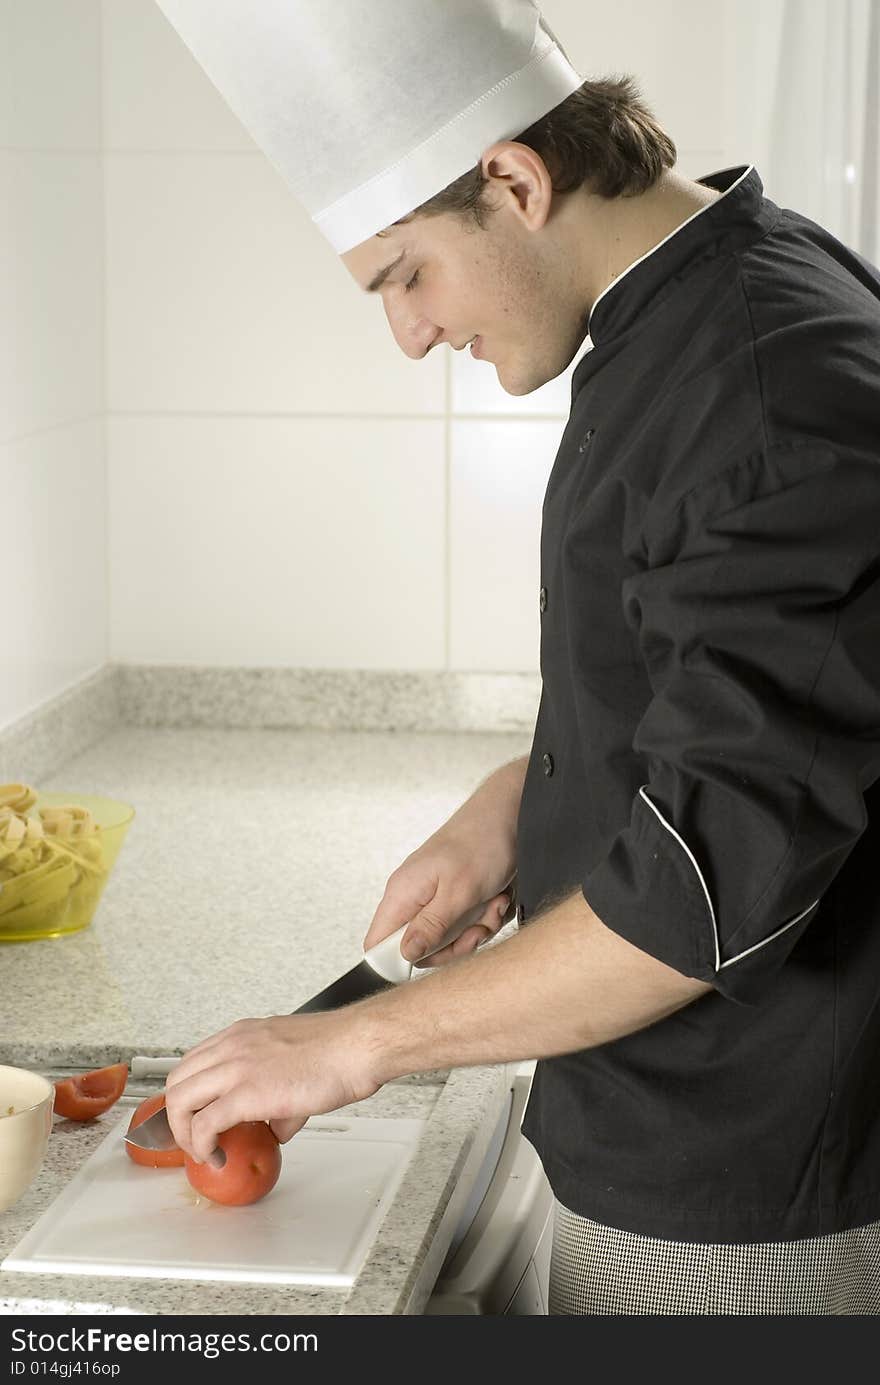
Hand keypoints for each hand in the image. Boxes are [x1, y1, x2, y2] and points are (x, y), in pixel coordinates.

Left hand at [163, 1008, 379, 1164]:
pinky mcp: (246, 1094)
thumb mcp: (293, 1060)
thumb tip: (275, 1125)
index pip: (192, 1062)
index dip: (186, 1095)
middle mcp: (232, 1046)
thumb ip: (276, 1092)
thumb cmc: (337, 1050)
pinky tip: (215, 1156)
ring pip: (180, 1101)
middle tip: (191, 1139)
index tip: (191, 1116)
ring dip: (184, 1134)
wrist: (355, 1047)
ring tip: (202, 1151)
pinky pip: (204, 1124)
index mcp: (241, 1035)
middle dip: (176, 1117)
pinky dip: (202, 1146)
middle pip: (176, 1082)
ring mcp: (236, 1068)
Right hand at [365, 826, 516, 968]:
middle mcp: (414, 897)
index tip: (435, 955)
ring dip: (476, 928)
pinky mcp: (456, 896)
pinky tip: (497, 898)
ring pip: (448, 938)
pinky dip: (486, 916)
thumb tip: (404, 955)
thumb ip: (430, 927)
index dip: (401, 960)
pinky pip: (467, 924)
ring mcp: (435, 897)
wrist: (510, 813)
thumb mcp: (459, 891)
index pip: (378, 943)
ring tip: (492, 904)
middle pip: (420, 948)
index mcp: (402, 893)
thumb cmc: (482, 842)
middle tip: (476, 927)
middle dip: (454, 945)